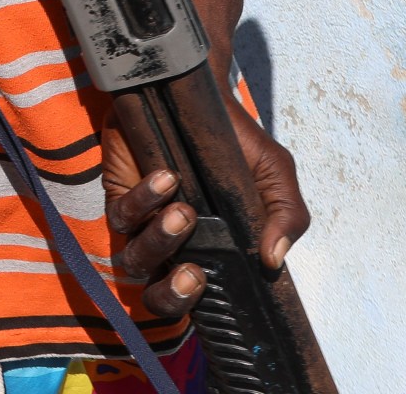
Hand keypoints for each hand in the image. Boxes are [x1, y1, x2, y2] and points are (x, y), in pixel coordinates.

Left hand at [103, 100, 309, 318]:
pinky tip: (167, 177)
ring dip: (160, 241)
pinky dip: (143, 200)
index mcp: (209, 255)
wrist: (204, 99)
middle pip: (158, 299)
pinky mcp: (120, 196)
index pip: (199, 302)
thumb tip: (273, 258)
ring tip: (185, 213)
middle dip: (173, 296)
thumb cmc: (238, 145)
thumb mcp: (274, 176)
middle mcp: (172, 249)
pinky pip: (122, 215)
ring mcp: (143, 225)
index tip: (217, 292)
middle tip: (195, 274)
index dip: (202, 307)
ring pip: (136, 259)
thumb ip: (285, 215)